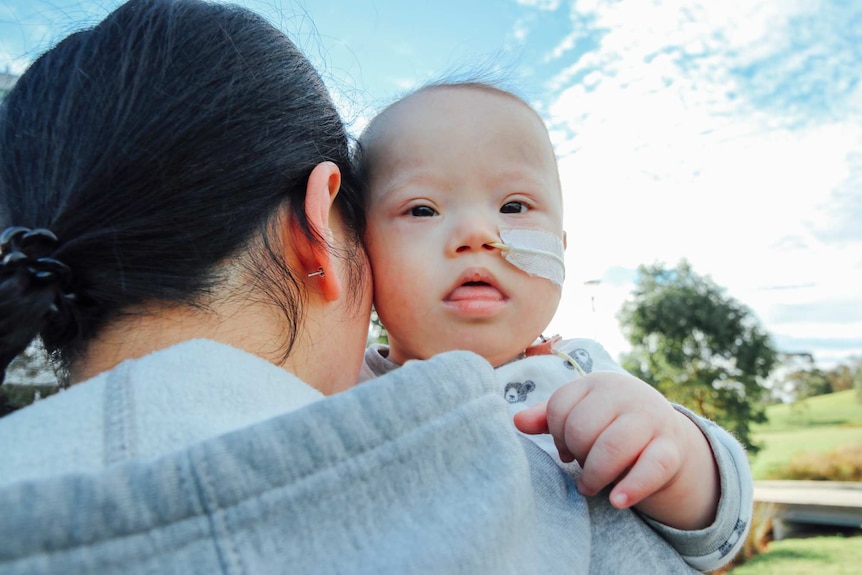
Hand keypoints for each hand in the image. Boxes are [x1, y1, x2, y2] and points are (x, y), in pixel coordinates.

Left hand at [514, 371, 717, 528]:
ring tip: (590, 487)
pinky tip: (616, 501)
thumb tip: (517, 422)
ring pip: (612, 447)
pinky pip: (651, 468)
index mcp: (598, 383)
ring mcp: (651, 420)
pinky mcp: (672, 449)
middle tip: (581, 469)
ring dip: (595, 475)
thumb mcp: (580, 412)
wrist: (666, 431)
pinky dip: (631, 487)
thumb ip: (548, 417)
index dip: (557, 435)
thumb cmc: (609, 422)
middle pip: (583, 428)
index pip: (560, 407)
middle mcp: (625, 395)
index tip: (566, 449)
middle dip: (577, 455)